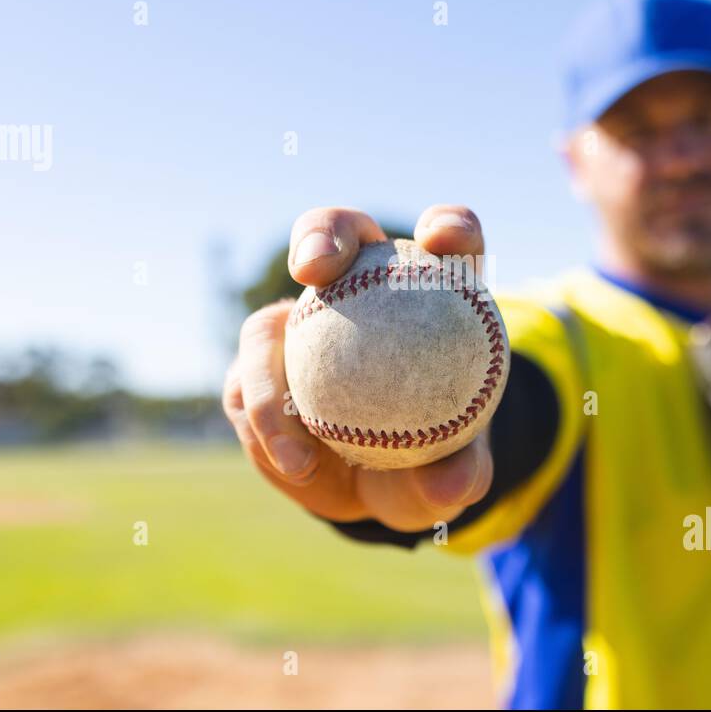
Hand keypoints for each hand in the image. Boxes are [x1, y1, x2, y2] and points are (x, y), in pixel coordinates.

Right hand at [222, 206, 493, 532]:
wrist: (371, 486)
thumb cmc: (424, 461)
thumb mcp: (452, 474)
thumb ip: (462, 473)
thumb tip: (454, 482)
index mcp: (426, 290)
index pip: (449, 240)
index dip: (450, 225)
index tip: (442, 242)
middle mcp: (355, 287)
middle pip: (337, 233)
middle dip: (324, 233)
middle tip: (316, 270)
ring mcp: (297, 324)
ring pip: (266, 323)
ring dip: (275, 375)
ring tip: (293, 423)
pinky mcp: (255, 366)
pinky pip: (249, 388)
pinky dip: (271, 425)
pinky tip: (296, 463)